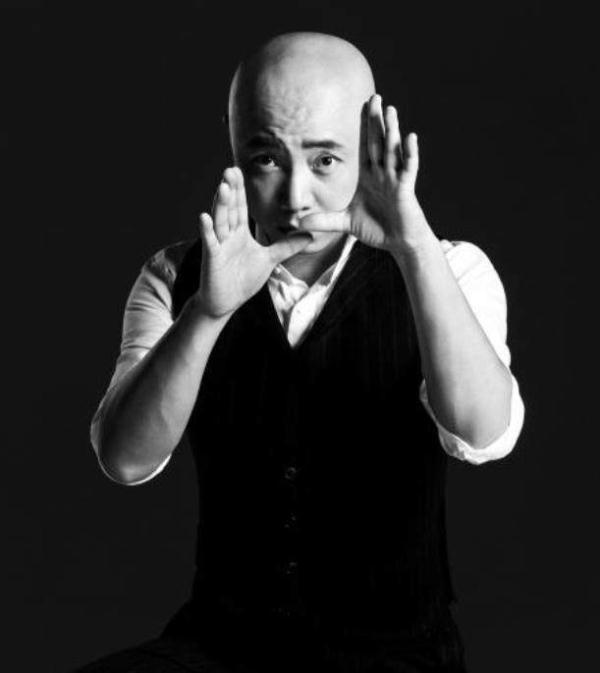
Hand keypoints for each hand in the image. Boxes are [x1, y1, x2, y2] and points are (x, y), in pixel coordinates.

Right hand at [195, 166, 311, 317]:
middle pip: (230, 208)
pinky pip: (210, 243)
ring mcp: (219, 246)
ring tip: (223, 186)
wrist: (225, 302)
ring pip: (220, 221)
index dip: (240, 189)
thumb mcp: (269, 260)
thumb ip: (287, 246)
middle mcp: (227, 236)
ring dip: (221, 204)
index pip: (240, 207)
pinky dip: (206, 230)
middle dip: (231, 190)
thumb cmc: (242, 280)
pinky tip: (204, 217)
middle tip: (230, 169)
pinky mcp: (212, 259)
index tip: (240, 170)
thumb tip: (309, 235)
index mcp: (239, 234)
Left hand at [299, 94, 430, 253]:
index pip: (364, 148)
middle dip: (375, 121)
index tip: (358, 107)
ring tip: (391, 110)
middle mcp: (382, 174)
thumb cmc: (376, 229)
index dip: (361, 129)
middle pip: (378, 142)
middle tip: (374, 96)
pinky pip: (407, 168)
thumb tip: (298, 223)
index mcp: (368, 177)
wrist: (398, 243)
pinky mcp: (405, 189)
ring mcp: (394, 180)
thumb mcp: (345, 223)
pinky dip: (409, 153)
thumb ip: (324, 220)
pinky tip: (410, 137)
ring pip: (392, 150)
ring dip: (391, 130)